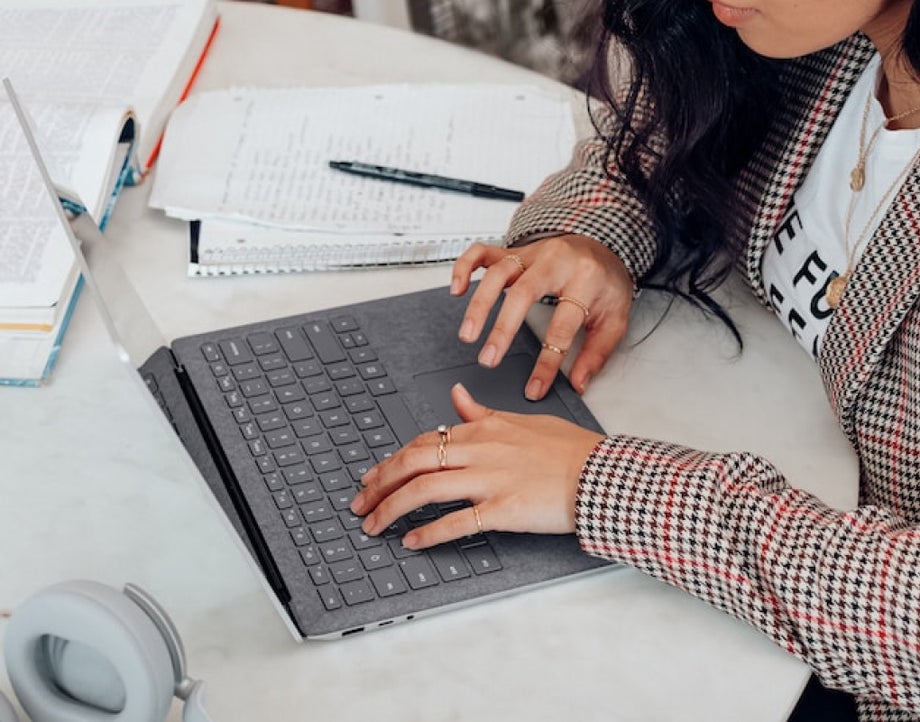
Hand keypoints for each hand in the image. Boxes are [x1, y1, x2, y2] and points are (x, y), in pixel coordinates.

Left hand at [350, 383, 604, 549]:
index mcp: (482, 429)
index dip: (391, 461)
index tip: (374, 476)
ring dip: (391, 508)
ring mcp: (489, 480)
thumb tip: (457, 396)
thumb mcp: (521, 420)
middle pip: (412, 462)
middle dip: (379, 483)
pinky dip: (428, 532)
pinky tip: (411, 541)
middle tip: (359, 502)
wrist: (600, 474)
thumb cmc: (567, 449)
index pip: (423, 442)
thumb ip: (483, 413)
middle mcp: (479, 451)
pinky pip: (456, 521)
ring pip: (424, 488)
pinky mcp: (503, 510)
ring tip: (372, 524)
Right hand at [450, 234, 633, 399]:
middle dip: (502, 328)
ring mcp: (532, 254)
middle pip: (523, 293)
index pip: (562, 325)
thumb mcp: (615, 319)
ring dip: (479, 304)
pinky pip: (483, 252)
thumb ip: (596, 353)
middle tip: (488, 358)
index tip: (534, 387)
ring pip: (498, 273)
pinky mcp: (515, 251)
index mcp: (585, 278)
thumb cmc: (605, 284)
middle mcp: (555, 261)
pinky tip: (457, 289)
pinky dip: (465, 267)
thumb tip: (578, 383)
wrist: (604, 248)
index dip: (547, 362)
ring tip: (468, 334)